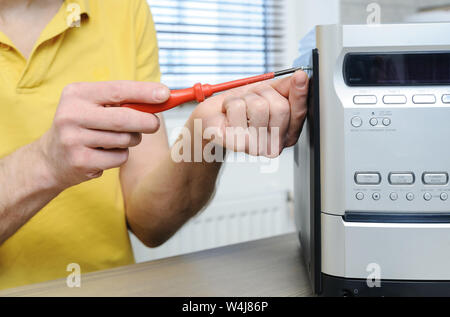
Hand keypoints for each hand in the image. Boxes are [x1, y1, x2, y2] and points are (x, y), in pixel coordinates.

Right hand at [38, 81, 169, 188]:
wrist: (51, 158)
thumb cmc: (85, 126)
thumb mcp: (95, 106)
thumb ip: (124, 101)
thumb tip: (163, 97)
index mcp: (77, 93)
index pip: (117, 90)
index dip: (144, 92)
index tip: (166, 93)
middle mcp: (71, 114)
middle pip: (124, 118)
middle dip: (147, 122)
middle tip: (155, 124)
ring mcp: (73, 139)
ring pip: (124, 140)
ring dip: (131, 141)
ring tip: (116, 140)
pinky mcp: (80, 161)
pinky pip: (119, 158)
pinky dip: (121, 156)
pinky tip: (105, 154)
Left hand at [191, 70, 308, 156]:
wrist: (212, 122)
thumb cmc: (238, 111)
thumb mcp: (264, 95)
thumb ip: (285, 87)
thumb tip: (300, 77)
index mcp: (285, 135)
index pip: (298, 114)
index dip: (300, 94)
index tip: (300, 76)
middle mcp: (273, 146)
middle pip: (279, 107)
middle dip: (262, 93)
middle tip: (251, 100)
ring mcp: (256, 148)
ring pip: (258, 106)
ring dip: (243, 98)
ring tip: (237, 108)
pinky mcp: (236, 143)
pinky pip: (238, 108)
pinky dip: (230, 103)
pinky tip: (228, 115)